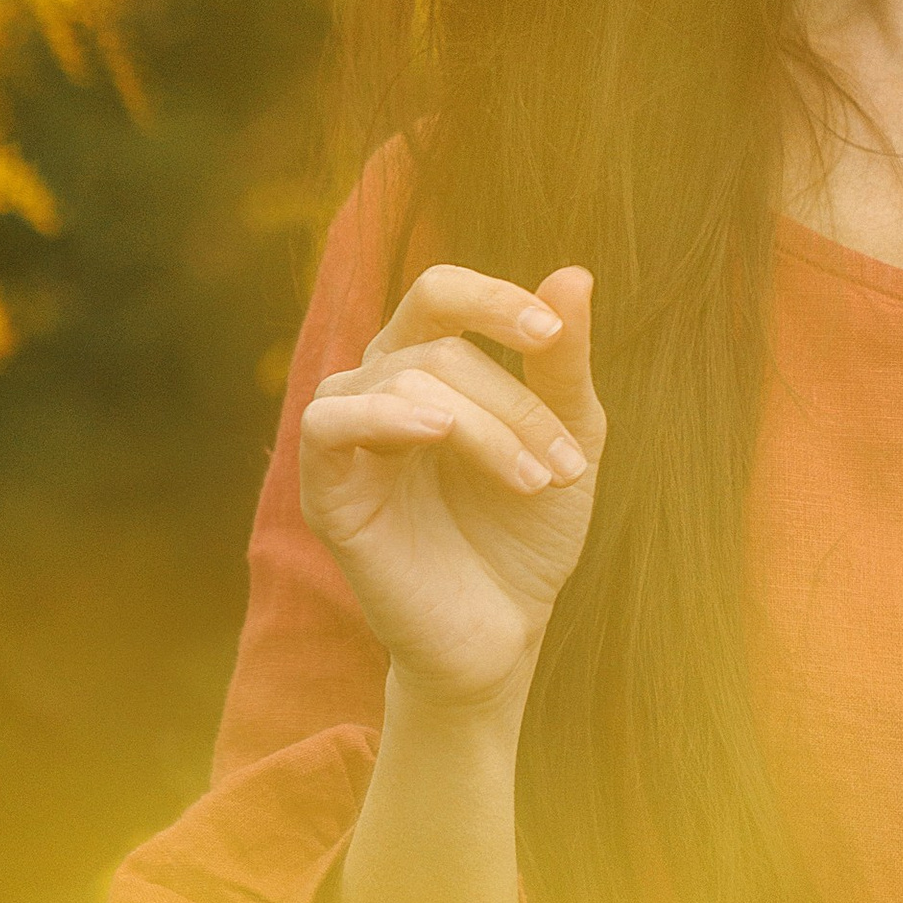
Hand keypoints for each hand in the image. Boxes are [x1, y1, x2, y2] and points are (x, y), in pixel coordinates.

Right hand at [299, 263, 606, 713]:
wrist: (505, 629)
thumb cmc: (529, 530)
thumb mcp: (569, 436)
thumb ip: (564, 362)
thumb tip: (574, 273)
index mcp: (429, 368)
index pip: (439, 294)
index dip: (493, 300)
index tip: (551, 334)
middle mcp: (378, 391)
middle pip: (437, 349)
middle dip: (516, 403)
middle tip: (570, 466)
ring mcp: (348, 440)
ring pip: (401, 380)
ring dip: (484, 426)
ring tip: (538, 482)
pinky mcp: (327, 492)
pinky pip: (329, 423)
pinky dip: (385, 413)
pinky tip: (436, 430)